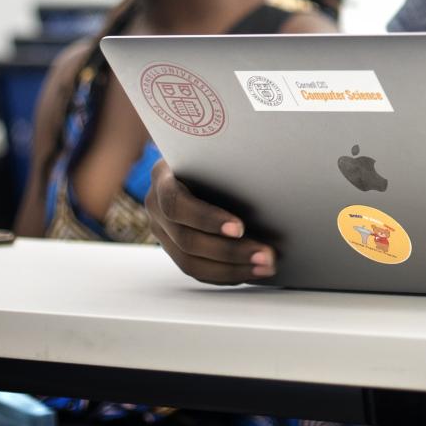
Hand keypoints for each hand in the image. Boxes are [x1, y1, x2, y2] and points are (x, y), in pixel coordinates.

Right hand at [143, 159, 274, 283]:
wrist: (194, 160)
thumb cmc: (212, 152)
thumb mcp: (214, 150)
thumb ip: (227, 163)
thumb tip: (270, 176)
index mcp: (162, 178)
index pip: (177, 204)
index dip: (207, 219)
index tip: (240, 228)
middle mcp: (155, 208)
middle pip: (187, 240)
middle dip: (231, 252)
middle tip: (266, 256)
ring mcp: (162, 232)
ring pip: (190, 263)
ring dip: (232, 270)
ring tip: (265, 268)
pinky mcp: (173, 248)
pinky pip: (196, 271)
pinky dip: (224, 275)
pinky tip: (250, 273)